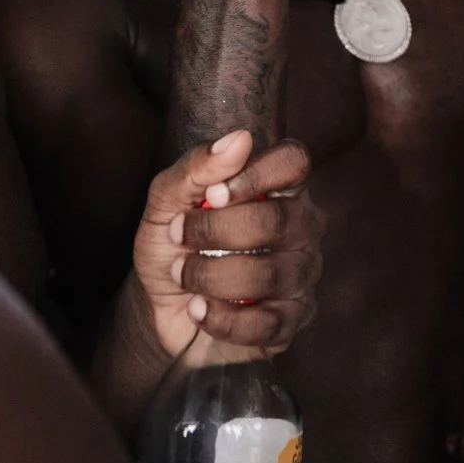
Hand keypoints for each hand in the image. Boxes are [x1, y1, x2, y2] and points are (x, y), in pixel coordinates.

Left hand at [132, 130, 325, 356]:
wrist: (161, 311)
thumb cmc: (173, 247)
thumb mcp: (167, 203)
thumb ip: (196, 168)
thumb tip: (239, 140)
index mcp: (280, 188)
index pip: (294, 162)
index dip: (256, 174)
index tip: (213, 195)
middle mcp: (302, 228)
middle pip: (278, 220)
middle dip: (214, 231)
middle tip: (180, 238)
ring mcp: (302, 275)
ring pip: (268, 274)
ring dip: (209, 275)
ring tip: (183, 275)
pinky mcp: (291, 321)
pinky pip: (265, 322)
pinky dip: (220, 317)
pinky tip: (199, 309)